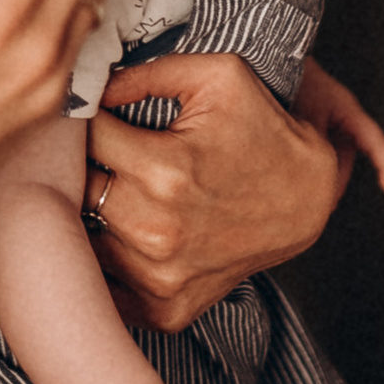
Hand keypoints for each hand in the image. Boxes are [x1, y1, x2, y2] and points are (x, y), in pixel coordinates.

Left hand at [85, 50, 343, 334]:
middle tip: (104, 154)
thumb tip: (90, 85)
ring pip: (83, 239)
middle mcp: (157, 230)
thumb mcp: (221, 77)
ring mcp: (160, 278)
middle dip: (83, 167)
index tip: (98, 115)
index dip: (87, 119)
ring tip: (119, 191)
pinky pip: (106, 291)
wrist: (309, 200)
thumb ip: (147, 72)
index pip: (85, 137)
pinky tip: (124, 237)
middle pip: (75, 190)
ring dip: (92, 215)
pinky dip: (106, 266)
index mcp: (164, 171)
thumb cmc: (264, 131)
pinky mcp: (166, 311)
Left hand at [299, 58, 383, 197]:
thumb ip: (316, 145)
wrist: (263, 55)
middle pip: (345, 156)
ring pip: (327, 154)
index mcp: (346, 108)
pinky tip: (290, 180)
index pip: (374, 140)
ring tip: (306, 201)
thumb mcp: (305, 114)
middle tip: (324, 210)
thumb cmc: (288, 79)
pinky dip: (306, 164)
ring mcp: (320, 117)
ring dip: (320, 174)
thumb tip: (317, 179)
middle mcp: (337, 113)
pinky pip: (311, 148)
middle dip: (337, 183)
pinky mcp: (302, 120)